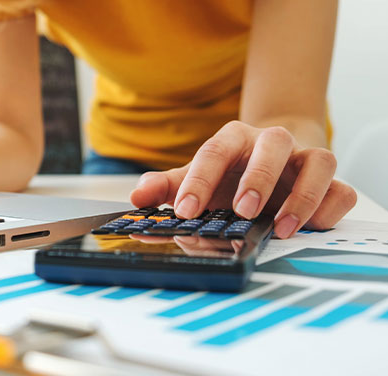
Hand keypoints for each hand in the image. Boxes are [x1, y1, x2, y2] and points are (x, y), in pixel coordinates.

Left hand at [130, 121, 356, 238]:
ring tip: (280, 227)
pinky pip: (341, 189)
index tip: (185, 211)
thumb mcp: (196, 177)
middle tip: (242, 210)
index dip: (199, 180)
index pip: (215, 151)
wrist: (274, 161)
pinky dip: (328, 208)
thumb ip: (167, 186)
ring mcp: (306, 160)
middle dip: (257, 177)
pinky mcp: (331, 181)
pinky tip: (310, 226)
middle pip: (272, 144)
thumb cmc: (230, 173)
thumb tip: (136, 197)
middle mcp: (272, 143)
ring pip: (318, 162)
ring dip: (301, 195)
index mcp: (234, 139)